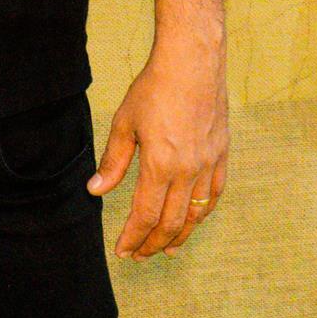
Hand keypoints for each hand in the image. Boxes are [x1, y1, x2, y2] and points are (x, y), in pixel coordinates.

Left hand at [87, 46, 229, 259]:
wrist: (193, 62)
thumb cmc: (155, 88)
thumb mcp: (124, 124)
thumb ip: (112, 162)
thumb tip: (95, 190)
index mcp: (160, 165)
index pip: (145, 216)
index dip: (133, 238)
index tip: (122, 251)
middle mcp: (188, 171)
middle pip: (171, 223)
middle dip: (153, 244)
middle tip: (139, 255)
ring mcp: (208, 164)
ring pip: (195, 215)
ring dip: (178, 236)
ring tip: (165, 249)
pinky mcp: (221, 155)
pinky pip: (214, 196)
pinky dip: (202, 215)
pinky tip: (192, 221)